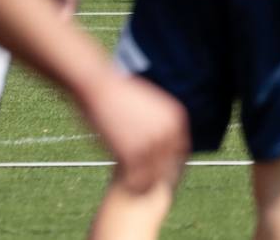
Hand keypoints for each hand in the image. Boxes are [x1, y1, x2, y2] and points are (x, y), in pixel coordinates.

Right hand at [80, 70, 188, 193]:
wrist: (98, 87)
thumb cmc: (118, 95)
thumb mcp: (148, 106)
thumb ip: (159, 121)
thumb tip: (162, 138)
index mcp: (176, 118)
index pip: (181, 151)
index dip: (173, 166)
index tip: (164, 178)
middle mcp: (169, 131)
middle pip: (170, 166)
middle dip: (162, 180)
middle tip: (152, 192)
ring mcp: (151, 143)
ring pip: (154, 176)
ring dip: (146, 185)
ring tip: (137, 192)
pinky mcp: (132, 153)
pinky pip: (137, 179)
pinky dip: (132, 186)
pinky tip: (123, 188)